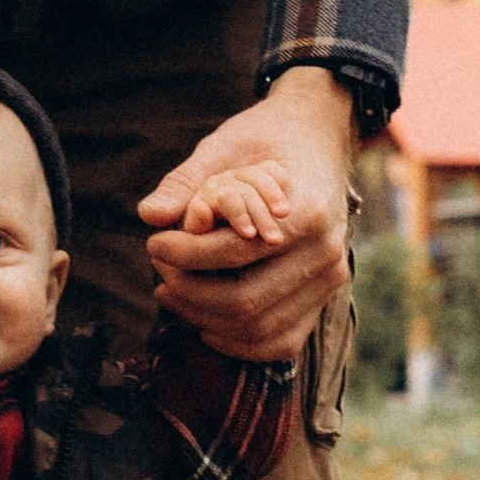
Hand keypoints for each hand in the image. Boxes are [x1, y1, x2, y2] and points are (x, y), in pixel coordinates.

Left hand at [137, 67, 356, 363]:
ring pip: (260, 329)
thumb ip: (186, 181)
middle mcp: (326, 252)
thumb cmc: (267, 137)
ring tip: (172, 293)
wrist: (318, 136)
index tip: (154, 244)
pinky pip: (281, 341)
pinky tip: (205, 323)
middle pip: (245, 300)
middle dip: (190, 293)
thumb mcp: (226, 146)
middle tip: (159, 273)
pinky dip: (238, 343)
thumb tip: (149, 216)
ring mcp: (330, 279)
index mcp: (308, 211)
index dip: (186, 255)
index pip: (237, 252)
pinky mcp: (324, 298)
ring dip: (206, 320)